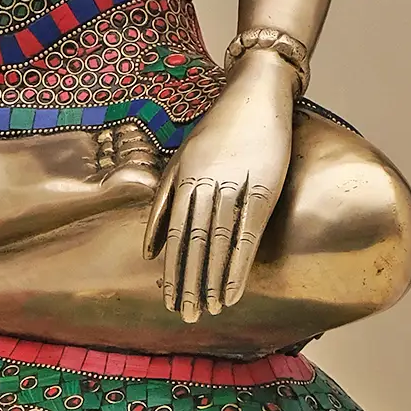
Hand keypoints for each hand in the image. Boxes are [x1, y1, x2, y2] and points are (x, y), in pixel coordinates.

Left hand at [143, 51, 297, 322]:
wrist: (255, 94)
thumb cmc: (218, 130)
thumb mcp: (182, 160)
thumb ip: (163, 202)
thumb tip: (147, 249)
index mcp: (183, 178)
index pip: (173, 234)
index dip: (171, 270)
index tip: (167, 300)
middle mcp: (204, 184)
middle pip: (192, 243)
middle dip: (188, 282)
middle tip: (184, 316)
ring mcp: (234, 186)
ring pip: (217, 242)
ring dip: (212, 280)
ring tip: (207, 311)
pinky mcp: (262, 188)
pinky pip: (247, 234)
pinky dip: (238, 265)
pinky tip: (233, 290)